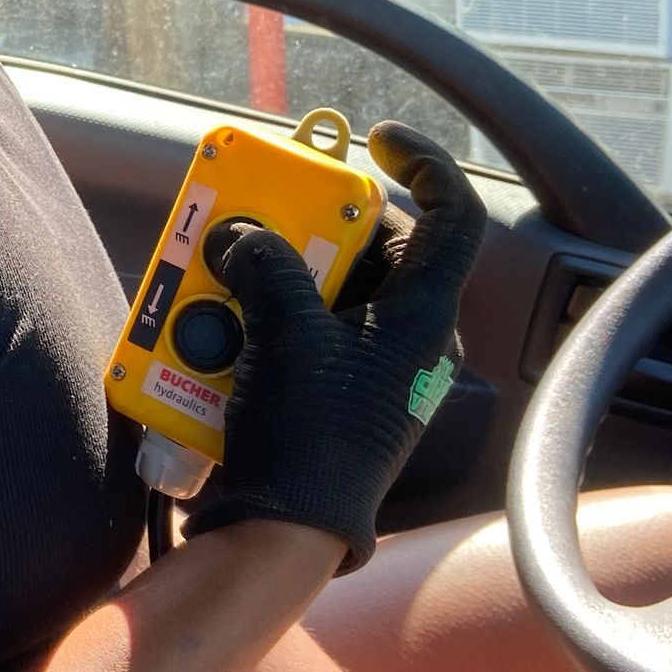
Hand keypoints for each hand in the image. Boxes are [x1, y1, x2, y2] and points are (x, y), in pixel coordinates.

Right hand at [183, 121, 485, 570]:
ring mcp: (365, 369)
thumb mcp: (285, 331)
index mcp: (422, 317)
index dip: (424, 165)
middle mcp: (404, 339)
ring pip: (324, 290)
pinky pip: (297, 332)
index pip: (454, 220)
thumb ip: (264, 265)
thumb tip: (239, 234)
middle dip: (307, 226)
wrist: (280, 531)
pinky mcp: (327, 394)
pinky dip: (258, 317)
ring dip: (269, 274)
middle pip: (367, 249)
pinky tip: (217, 324)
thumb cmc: (306, 435)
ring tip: (224, 273)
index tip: (378, 140)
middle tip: (264, 211)